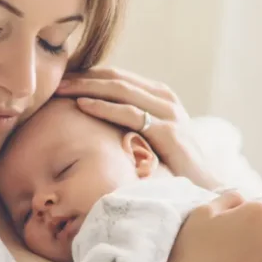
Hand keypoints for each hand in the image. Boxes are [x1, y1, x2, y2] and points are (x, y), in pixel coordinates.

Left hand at [55, 67, 220, 188]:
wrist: (206, 187)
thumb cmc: (175, 166)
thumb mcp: (152, 138)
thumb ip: (132, 124)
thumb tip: (97, 122)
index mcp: (160, 96)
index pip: (118, 77)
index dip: (88, 75)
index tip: (62, 78)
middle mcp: (165, 98)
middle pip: (116, 78)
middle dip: (83, 77)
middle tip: (54, 79)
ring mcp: (168, 113)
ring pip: (120, 90)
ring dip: (86, 87)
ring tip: (60, 88)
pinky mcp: (168, 131)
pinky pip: (129, 112)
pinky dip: (103, 106)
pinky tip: (81, 105)